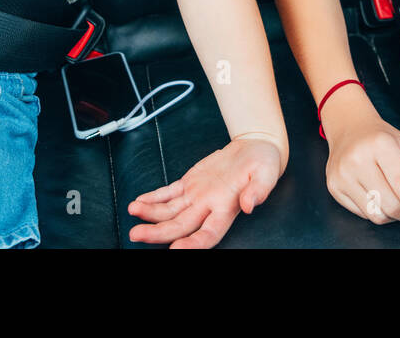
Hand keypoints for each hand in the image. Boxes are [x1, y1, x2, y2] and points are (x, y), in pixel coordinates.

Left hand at [126, 136, 283, 247]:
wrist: (255, 149)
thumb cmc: (263, 163)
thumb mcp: (266, 173)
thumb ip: (259, 190)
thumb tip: (249, 205)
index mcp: (227, 207)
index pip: (208, 234)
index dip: (192, 245)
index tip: (176, 250)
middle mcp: (208, 206)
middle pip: (180, 226)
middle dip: (157, 233)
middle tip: (137, 235)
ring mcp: (197, 195)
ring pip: (169, 211)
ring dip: (150, 214)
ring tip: (132, 212)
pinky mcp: (190, 182)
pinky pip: (168, 193)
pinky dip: (154, 198)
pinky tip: (140, 202)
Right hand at [323, 93, 399, 235]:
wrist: (349, 128)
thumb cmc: (384, 139)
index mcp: (381, 144)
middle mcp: (357, 159)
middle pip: (392, 206)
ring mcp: (342, 174)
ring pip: (377, 215)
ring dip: (393, 215)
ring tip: (396, 198)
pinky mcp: (333, 186)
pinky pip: (363, 214)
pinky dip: (377, 211)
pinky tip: (378, 194)